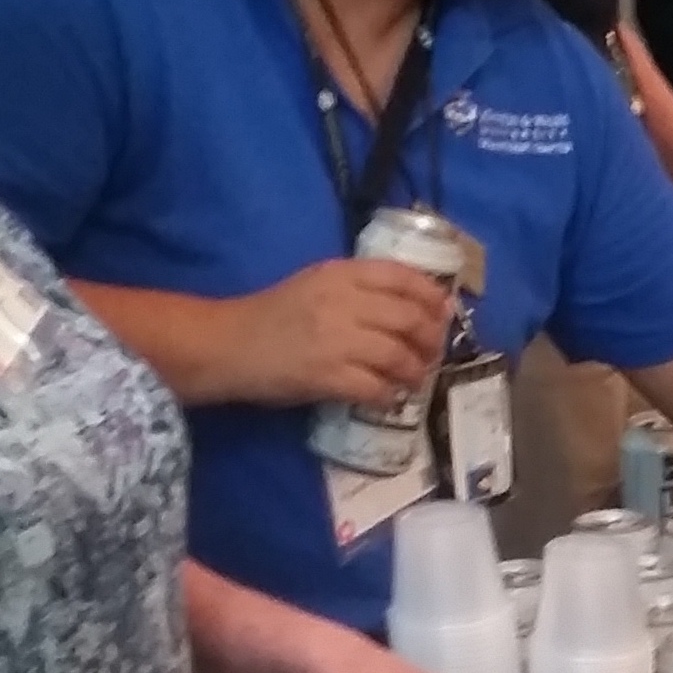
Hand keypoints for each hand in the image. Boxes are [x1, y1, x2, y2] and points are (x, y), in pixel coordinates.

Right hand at [223, 259, 454, 411]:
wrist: (229, 344)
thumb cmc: (275, 315)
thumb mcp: (317, 285)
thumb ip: (360, 289)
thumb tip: (414, 305)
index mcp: (340, 274)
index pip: (401, 276)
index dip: (431, 296)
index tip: (444, 312)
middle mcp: (342, 302)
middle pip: (408, 317)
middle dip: (430, 339)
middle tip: (433, 353)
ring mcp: (335, 339)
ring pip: (398, 354)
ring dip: (414, 371)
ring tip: (414, 378)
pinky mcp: (327, 376)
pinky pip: (375, 388)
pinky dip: (389, 395)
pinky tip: (389, 398)